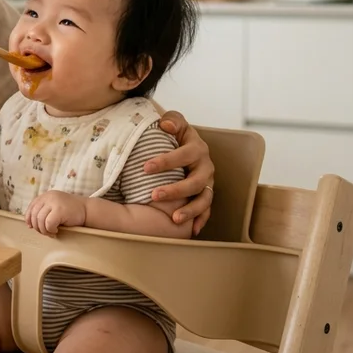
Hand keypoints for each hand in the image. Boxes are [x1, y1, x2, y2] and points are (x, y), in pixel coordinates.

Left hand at [25, 190, 86, 235]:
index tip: (31, 227)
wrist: (87, 210)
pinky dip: (50, 230)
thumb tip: (30, 224)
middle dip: (37, 227)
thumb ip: (44, 211)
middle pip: (34, 214)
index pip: (31, 207)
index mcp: (46, 195)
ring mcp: (54, 203)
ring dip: (44, 230)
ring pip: (40, 220)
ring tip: (51, 233)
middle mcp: (48, 197)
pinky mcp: (59, 210)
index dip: (29, 218)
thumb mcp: (54, 207)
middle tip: (45, 232)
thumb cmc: (71, 211)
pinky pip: (48, 224)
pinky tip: (56, 231)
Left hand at [145, 111, 215, 234]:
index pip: (184, 155)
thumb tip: (165, 125)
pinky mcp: (206, 195)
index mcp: (197, 148)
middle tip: (154, 196)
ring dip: (190, 210)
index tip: (145, 168)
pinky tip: (191, 231)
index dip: (166, 161)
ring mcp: (208, 183)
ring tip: (175, 219)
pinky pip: (207, 211)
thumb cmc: (175, 134)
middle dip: (176, 190)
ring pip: (204, 199)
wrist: (185, 144)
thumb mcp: (174, 122)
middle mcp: (206, 167)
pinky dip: (200, 220)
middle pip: (196, 181)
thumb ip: (171, 120)